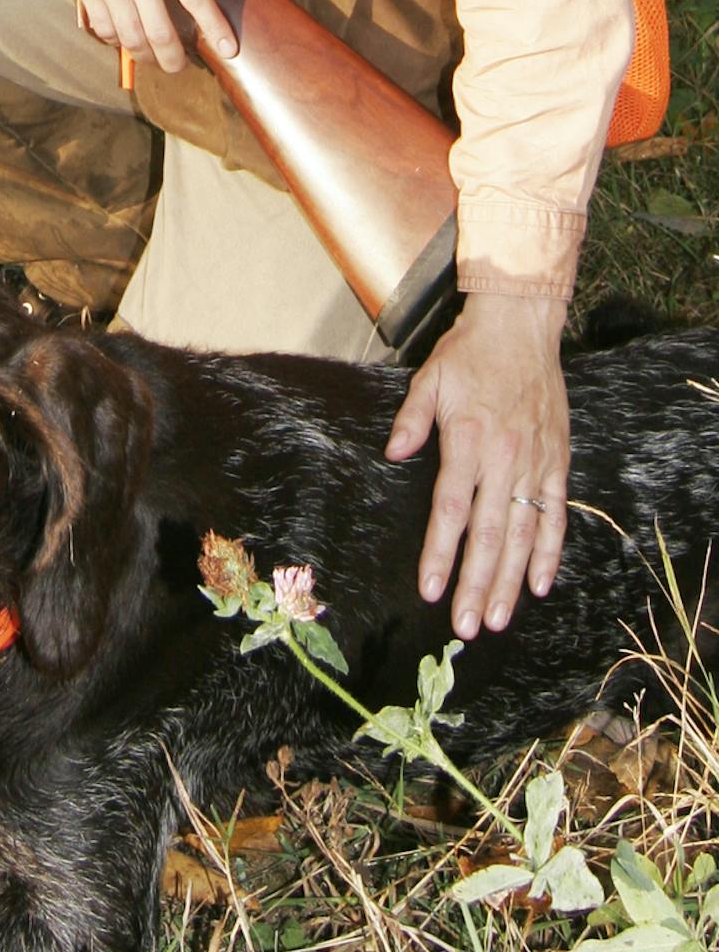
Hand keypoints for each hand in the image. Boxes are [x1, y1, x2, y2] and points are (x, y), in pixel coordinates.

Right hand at [0, 0, 233, 73]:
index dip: (214, 27)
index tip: (227, 48)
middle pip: (163, 33)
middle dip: (174, 60)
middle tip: (178, 68)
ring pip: (132, 39)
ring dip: (143, 56)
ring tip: (150, 60)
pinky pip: (103, 27)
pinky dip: (113, 39)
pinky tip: (118, 38)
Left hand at [385, 292, 569, 638]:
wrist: (522, 326)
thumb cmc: (470, 352)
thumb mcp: (429, 378)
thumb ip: (412, 420)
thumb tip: (393, 453)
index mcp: (468, 441)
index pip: (452, 510)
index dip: (440, 552)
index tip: (430, 589)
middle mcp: (505, 458)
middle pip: (489, 535)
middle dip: (477, 584)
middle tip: (466, 625)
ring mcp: (536, 462)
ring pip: (524, 534)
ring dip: (512, 580)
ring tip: (498, 618)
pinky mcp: (557, 461)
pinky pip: (556, 514)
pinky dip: (550, 551)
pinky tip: (541, 584)